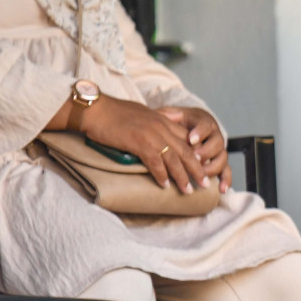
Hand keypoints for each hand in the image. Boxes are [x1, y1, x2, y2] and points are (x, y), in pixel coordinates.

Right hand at [79, 96, 207, 193]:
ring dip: (182, 177)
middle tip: (205, 183)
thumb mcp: (142, 116)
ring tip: (188, 190)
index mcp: (164, 120)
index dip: (198, 154)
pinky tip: (165, 185)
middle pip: (187, 151)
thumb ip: (155, 126)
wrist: (95, 109)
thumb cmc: (114, 114)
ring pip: (174, 160)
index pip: (188, 139)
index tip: (205, 167)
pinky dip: (162, 176)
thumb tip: (159, 139)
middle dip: (197, 169)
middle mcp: (162, 127)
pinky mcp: (139, 143)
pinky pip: (156, 163)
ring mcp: (152, 135)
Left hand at [158, 107, 229, 192]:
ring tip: (201, 174)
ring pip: (222, 158)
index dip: (200, 133)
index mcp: (204, 122)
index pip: (205, 126)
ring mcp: (219, 149)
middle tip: (195, 158)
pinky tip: (221, 189)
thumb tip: (157, 116)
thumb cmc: (180, 121)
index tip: (191, 139)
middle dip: (206, 152)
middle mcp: (215, 135)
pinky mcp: (220, 161)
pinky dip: (226, 180)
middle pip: (217, 143)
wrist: (193, 125)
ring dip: (213, 167)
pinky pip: (227, 170)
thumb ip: (167, 115)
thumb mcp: (172, 113)